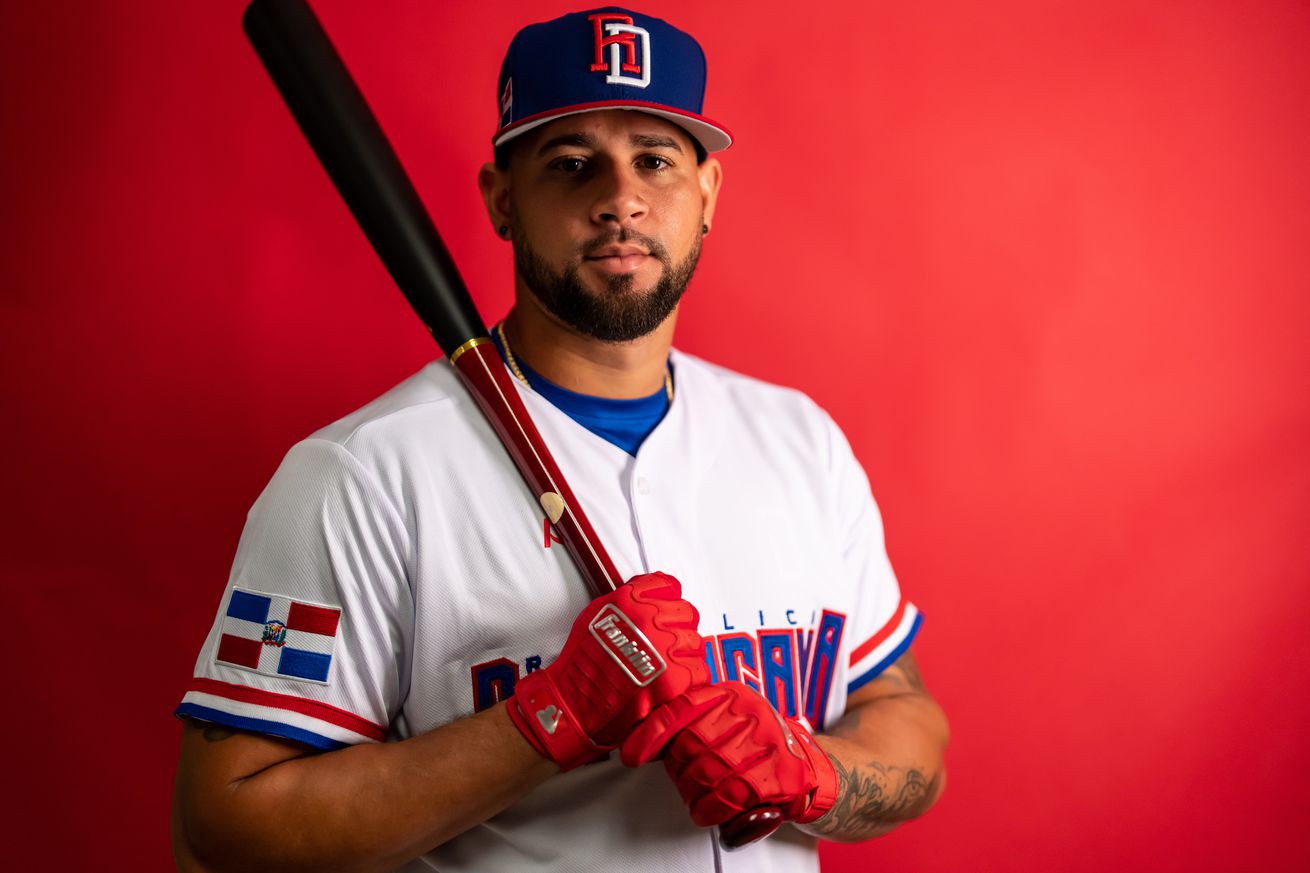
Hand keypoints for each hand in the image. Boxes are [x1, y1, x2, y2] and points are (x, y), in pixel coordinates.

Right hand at [506, 572, 708, 770]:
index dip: (668, 599)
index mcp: (632, 601)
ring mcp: (666, 649)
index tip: (666, 608)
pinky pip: (699, 670)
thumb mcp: (597, 613)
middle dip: (676, 626)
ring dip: (683, 652)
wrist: (577, 703)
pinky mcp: (676, 679)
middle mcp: (650, 620)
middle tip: (662, 643)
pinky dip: (688, 677)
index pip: (669, 586)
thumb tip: (650, 594)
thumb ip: (628, 599)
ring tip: (662, 666)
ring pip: (695, 642)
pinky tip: (668, 680)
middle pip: (686, 613)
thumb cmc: (583, 663)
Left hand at [620, 682, 838, 827]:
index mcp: (730, 693)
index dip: (651, 733)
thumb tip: (638, 740)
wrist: (810, 768)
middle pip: (690, 746)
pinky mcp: (782, 773)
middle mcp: (749, 711)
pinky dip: (714, 809)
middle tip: (686, 784)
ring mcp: (767, 740)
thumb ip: (690, 724)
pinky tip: (712, 811)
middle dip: (679, 773)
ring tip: (699, 801)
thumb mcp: (726, 722)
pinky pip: (731, 796)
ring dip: (694, 796)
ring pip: (708, 773)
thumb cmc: (756, 747)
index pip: (680, 708)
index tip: (630, 754)